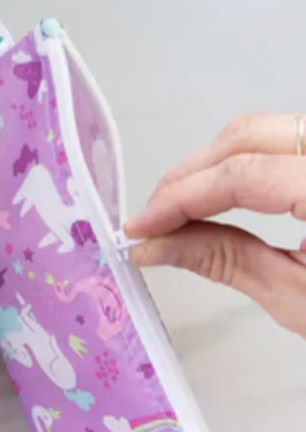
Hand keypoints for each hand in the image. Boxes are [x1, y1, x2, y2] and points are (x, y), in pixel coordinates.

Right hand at [125, 113, 305, 337]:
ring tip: (187, 209)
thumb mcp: (303, 301)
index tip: (142, 225)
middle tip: (156, 218)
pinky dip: (253, 160)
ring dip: (218, 164)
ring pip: (269, 130)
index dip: (179, 198)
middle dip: (191, 175)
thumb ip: (224, 261)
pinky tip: (229, 194)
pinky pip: (293, 139)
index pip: (242, 174)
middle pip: (249, 136)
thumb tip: (158, 245)